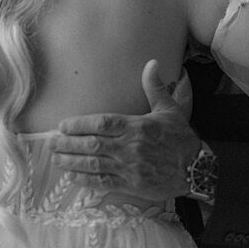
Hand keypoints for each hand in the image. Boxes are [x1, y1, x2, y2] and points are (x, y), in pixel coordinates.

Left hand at [45, 60, 200, 199]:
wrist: (197, 170)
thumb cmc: (180, 138)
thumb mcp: (169, 110)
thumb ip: (155, 87)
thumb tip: (152, 63)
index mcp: (136, 126)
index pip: (102, 123)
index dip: (79, 124)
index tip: (62, 126)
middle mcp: (130, 147)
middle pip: (92, 144)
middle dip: (68, 144)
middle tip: (51, 143)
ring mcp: (129, 167)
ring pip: (94, 164)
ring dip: (72, 162)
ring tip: (56, 159)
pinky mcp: (132, 184)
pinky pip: (104, 183)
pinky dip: (86, 180)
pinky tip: (72, 177)